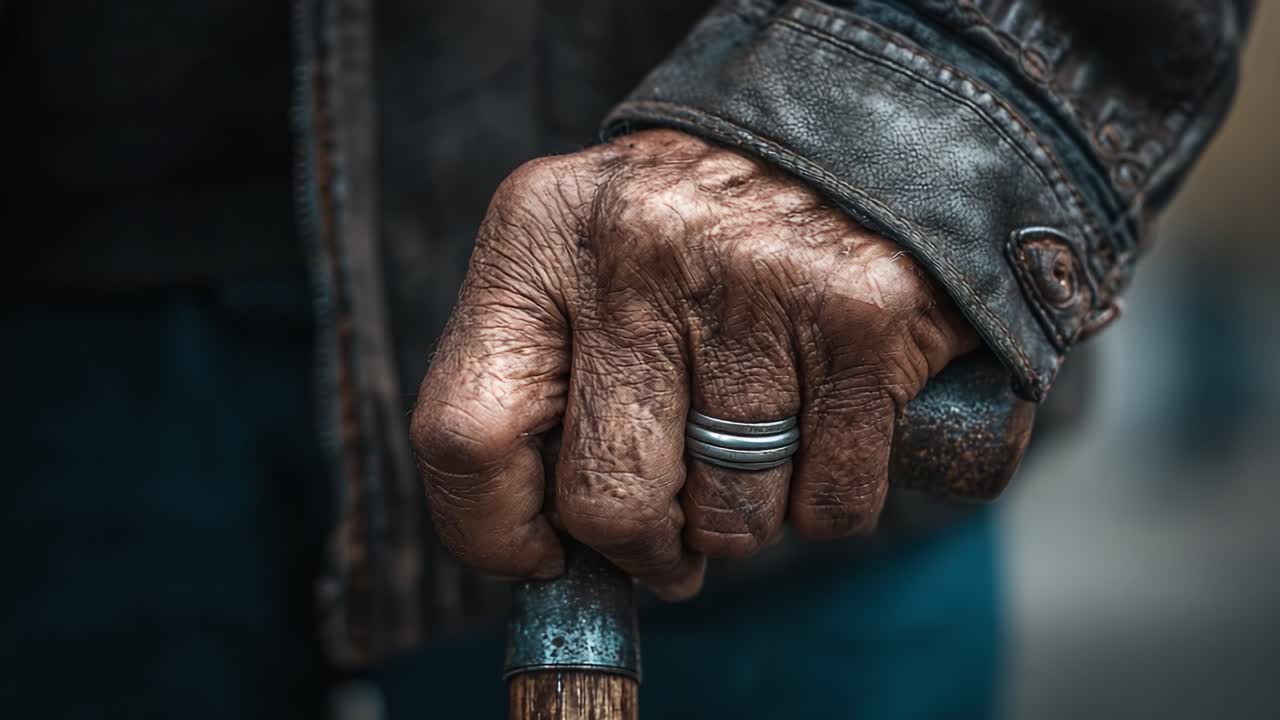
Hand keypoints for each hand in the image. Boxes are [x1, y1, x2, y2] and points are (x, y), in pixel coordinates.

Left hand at [410, 130, 977, 598]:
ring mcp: (753, 275)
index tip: (540, 555)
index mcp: (537, 236)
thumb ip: (541, 388)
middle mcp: (635, 246)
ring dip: (742, 520)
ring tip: (754, 446)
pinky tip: (821, 428)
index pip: (463, 434)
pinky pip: (829, 503)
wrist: (845, 141)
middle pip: (605, 499)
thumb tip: (541, 555)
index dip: (492, 530)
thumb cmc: (688, 246)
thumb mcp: (581, 272)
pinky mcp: (860, 312)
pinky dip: (825, 500)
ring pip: (730, 516)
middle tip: (670, 534)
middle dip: (645, 547)